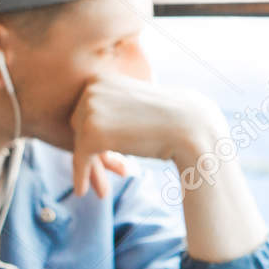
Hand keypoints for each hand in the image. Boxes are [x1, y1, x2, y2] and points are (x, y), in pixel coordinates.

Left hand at [68, 73, 224, 197]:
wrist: (189, 125)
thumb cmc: (168, 119)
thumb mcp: (133, 107)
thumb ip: (111, 112)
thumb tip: (86, 132)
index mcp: (100, 78)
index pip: (87, 112)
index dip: (99, 137)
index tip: (113, 159)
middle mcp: (91, 89)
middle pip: (79, 127)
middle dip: (94, 152)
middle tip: (116, 172)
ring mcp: (90, 109)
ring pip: (80, 144)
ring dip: (94, 167)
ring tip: (104, 190)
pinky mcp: (91, 133)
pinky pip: (80, 159)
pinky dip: (82, 176)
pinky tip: (84, 191)